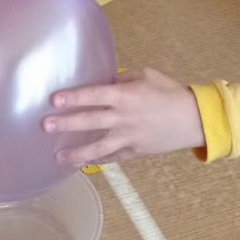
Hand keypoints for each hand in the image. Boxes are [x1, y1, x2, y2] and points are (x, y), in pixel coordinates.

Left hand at [43, 66, 205, 165]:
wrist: (194, 119)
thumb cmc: (170, 92)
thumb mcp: (146, 75)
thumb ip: (121, 78)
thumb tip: (102, 81)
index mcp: (127, 96)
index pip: (95, 95)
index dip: (74, 97)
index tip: (55, 99)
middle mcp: (125, 117)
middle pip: (91, 121)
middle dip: (67, 123)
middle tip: (45, 125)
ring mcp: (129, 137)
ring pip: (99, 147)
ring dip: (77, 152)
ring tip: (58, 156)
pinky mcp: (134, 151)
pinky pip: (112, 157)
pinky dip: (97, 160)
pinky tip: (80, 164)